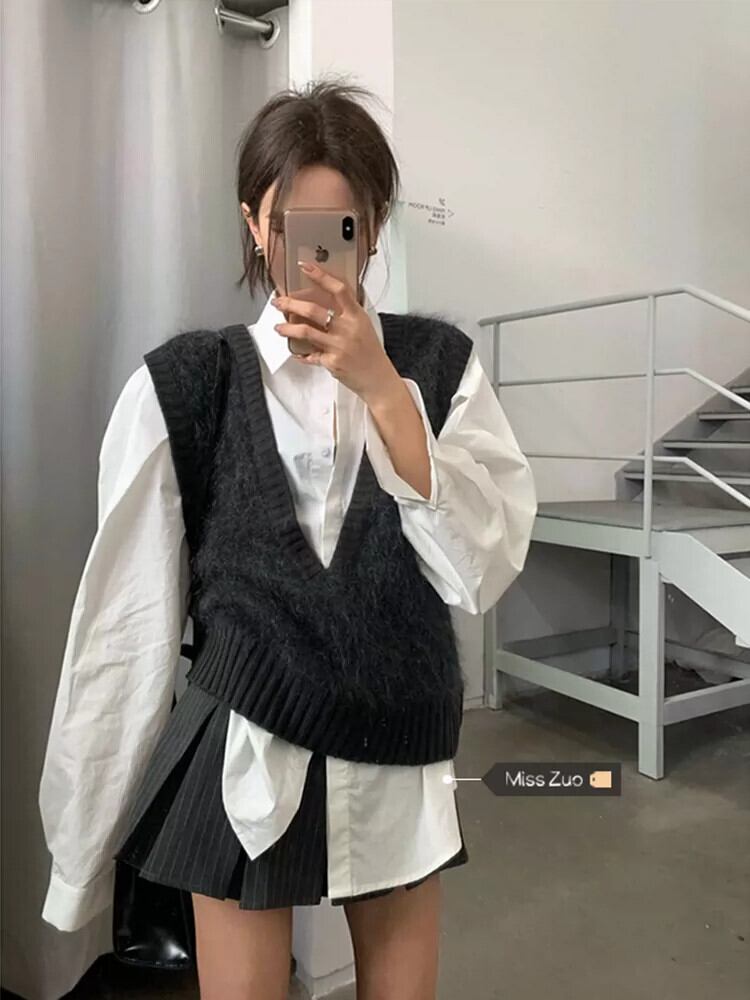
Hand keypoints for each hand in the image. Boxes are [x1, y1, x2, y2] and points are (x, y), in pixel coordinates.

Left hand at [272, 260, 402, 402]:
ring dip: (288, 328)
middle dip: (291, 304)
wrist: (378, 379)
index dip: (320, 276)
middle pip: (313, 310)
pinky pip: (310, 356)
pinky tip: (296, 353)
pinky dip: (301, 355)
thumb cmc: (370, 353)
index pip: (338, 290)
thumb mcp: (363, 326)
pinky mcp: (331, 362)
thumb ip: (347, 314)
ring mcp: (338, 346)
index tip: (305, 267)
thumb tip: (325, 303)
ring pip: (305, 331)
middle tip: (279, 302)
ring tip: (278, 327)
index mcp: (357, 316)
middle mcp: (347, 329)